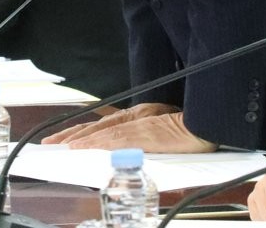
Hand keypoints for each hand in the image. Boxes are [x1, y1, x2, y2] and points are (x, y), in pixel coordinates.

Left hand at [41, 103, 217, 152]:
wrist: (214, 120)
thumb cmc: (196, 125)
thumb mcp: (167, 128)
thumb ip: (149, 135)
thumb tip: (134, 149)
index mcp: (142, 115)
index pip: (106, 124)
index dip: (84, 130)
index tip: (65, 139)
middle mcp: (138, 117)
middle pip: (99, 126)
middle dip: (73, 135)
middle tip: (51, 144)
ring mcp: (142, 125)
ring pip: (105, 133)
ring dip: (81, 140)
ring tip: (62, 148)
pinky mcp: (148, 134)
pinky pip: (117, 140)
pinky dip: (99, 144)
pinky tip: (86, 148)